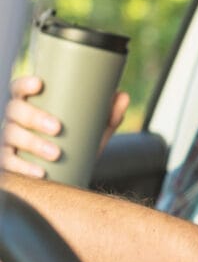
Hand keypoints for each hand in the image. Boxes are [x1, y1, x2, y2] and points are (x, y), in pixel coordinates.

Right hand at [1, 75, 129, 176]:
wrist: (68, 177)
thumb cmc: (76, 144)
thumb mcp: (93, 130)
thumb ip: (108, 114)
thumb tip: (123, 96)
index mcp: (31, 105)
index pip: (19, 89)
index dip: (24, 84)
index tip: (39, 84)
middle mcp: (16, 120)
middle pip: (15, 111)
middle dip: (34, 117)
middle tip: (57, 128)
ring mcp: (10, 141)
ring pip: (11, 136)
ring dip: (33, 144)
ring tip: (56, 154)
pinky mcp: (9, 162)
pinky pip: (9, 163)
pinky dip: (23, 168)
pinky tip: (39, 172)